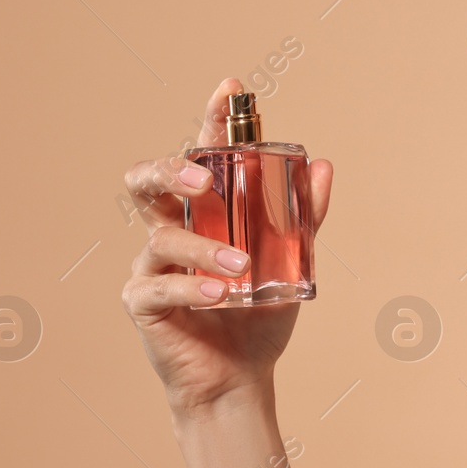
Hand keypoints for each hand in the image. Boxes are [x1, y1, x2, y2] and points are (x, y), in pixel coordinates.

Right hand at [120, 76, 334, 417]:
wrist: (241, 379)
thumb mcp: (293, 262)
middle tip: (204, 182)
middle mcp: (172, 228)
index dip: (211, 119)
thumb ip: (305, 217)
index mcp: (206, 212)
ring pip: (162, 237)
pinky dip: (192, 286)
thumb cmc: (259, 315)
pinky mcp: (142, 302)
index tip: (231, 88)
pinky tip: (219, 296)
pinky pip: (159, 286)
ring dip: (204, 249)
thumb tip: (324, 166)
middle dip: (171, 171)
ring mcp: (152, 265)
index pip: (202, 155)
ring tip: (242, 269)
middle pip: (148, 181)